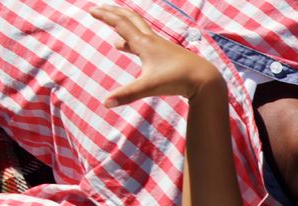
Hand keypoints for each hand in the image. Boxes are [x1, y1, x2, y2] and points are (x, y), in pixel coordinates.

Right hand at [91, 5, 221, 105]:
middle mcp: (152, 41)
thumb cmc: (178, 80)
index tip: (91, 10)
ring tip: (114, 33)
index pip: (121, 24)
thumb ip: (126, 95)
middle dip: (113, 13)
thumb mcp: (149, 87)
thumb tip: (104, 104)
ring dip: (124, 27)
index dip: (105, 16)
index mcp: (145, 44)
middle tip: (99, 9)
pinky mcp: (168, 55)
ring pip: (139, 31)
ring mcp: (161, 47)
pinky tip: (131, 48)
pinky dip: (134, 42)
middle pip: (130, 19)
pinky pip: (146, 43)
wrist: (205, 79)